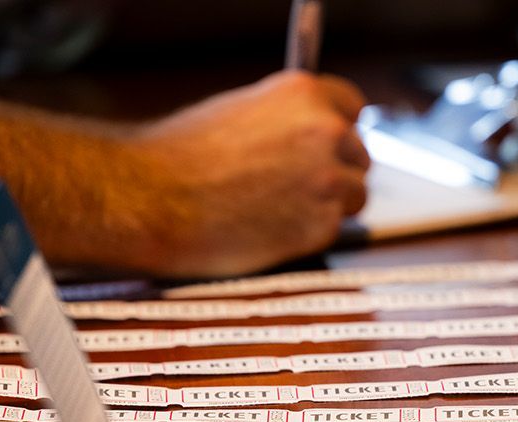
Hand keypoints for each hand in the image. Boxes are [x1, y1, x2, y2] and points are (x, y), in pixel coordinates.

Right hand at [133, 70, 370, 276]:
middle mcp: (326, 132)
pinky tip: (272, 228)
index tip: (328, 147)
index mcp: (304, 93)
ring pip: (354, 197)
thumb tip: (310, 140)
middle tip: (298, 188)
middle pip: (358, 156)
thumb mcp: (242, 112)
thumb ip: (286, 121)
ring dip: (329, 205)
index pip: (352, 108)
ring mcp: (328, 181)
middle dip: (335, 171)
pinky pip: (331, 230)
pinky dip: (309, 233)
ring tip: (281, 209)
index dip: (338, 131)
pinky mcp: (322, 227)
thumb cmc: (184, 156)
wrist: (159, 199)